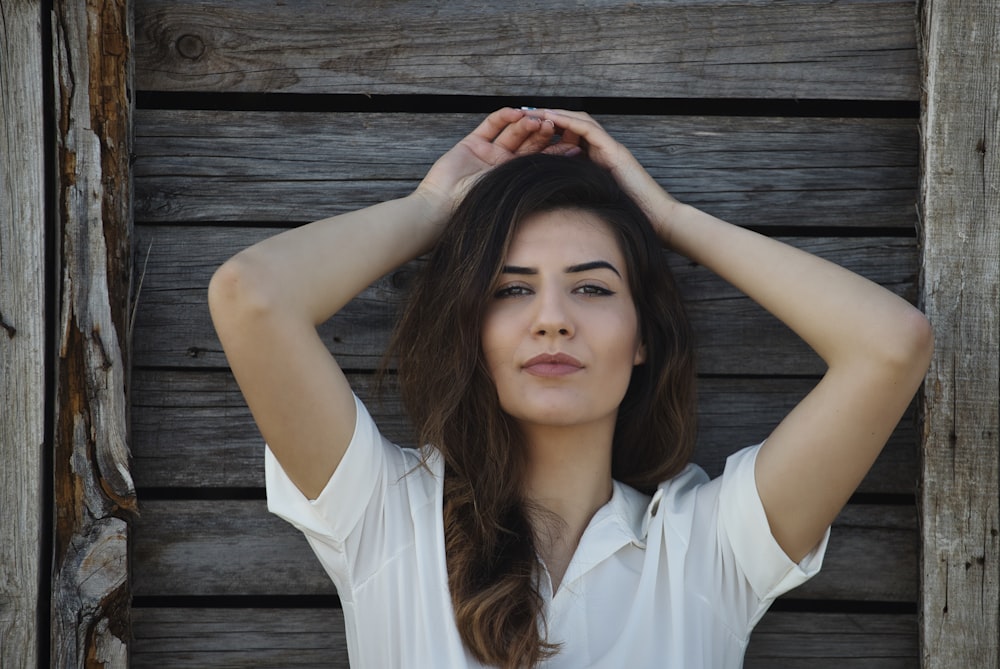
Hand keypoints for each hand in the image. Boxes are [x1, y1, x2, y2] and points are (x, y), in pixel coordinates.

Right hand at [415, 108, 576, 212]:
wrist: (443, 209)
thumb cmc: (477, 211)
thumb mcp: (513, 200)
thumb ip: (535, 190)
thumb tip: (569, 191)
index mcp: (516, 180)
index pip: (541, 162)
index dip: (557, 153)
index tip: (575, 147)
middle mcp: (504, 165)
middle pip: (529, 144)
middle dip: (543, 134)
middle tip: (556, 126)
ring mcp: (488, 152)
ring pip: (512, 133)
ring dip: (526, 124)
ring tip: (538, 120)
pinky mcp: (472, 143)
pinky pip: (491, 125)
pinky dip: (503, 117)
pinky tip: (516, 113)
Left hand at [539, 109, 681, 244]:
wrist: (657, 219)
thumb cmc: (626, 215)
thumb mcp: (592, 199)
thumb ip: (576, 190)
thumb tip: (549, 193)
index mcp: (598, 161)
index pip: (571, 138)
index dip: (550, 132)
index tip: (526, 131)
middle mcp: (605, 150)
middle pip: (574, 125)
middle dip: (549, 118)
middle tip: (524, 113)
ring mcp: (611, 149)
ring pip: (580, 122)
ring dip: (556, 115)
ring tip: (534, 111)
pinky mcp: (616, 152)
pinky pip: (589, 130)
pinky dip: (568, 122)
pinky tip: (550, 118)